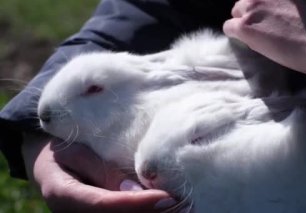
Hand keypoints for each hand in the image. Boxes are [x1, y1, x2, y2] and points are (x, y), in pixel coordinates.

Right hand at [22, 133, 173, 211]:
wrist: (49, 164)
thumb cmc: (62, 149)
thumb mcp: (74, 150)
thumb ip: (102, 169)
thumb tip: (135, 191)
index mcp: (62, 194)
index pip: (104, 204)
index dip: (136, 205)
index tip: (167, 197)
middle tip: (185, 205)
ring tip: (183, 207)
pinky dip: (145, 211)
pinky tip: (165, 205)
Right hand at [223, 0, 305, 76]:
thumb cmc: (298, 56)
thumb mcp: (267, 52)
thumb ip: (253, 38)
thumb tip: (251, 33)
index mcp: (245, 27)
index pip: (228, 26)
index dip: (236, 32)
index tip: (246, 37)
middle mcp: (252, 6)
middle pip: (238, 7)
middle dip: (245, 15)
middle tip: (260, 25)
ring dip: (257, 5)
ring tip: (272, 14)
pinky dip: (275, 1)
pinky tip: (286, 9)